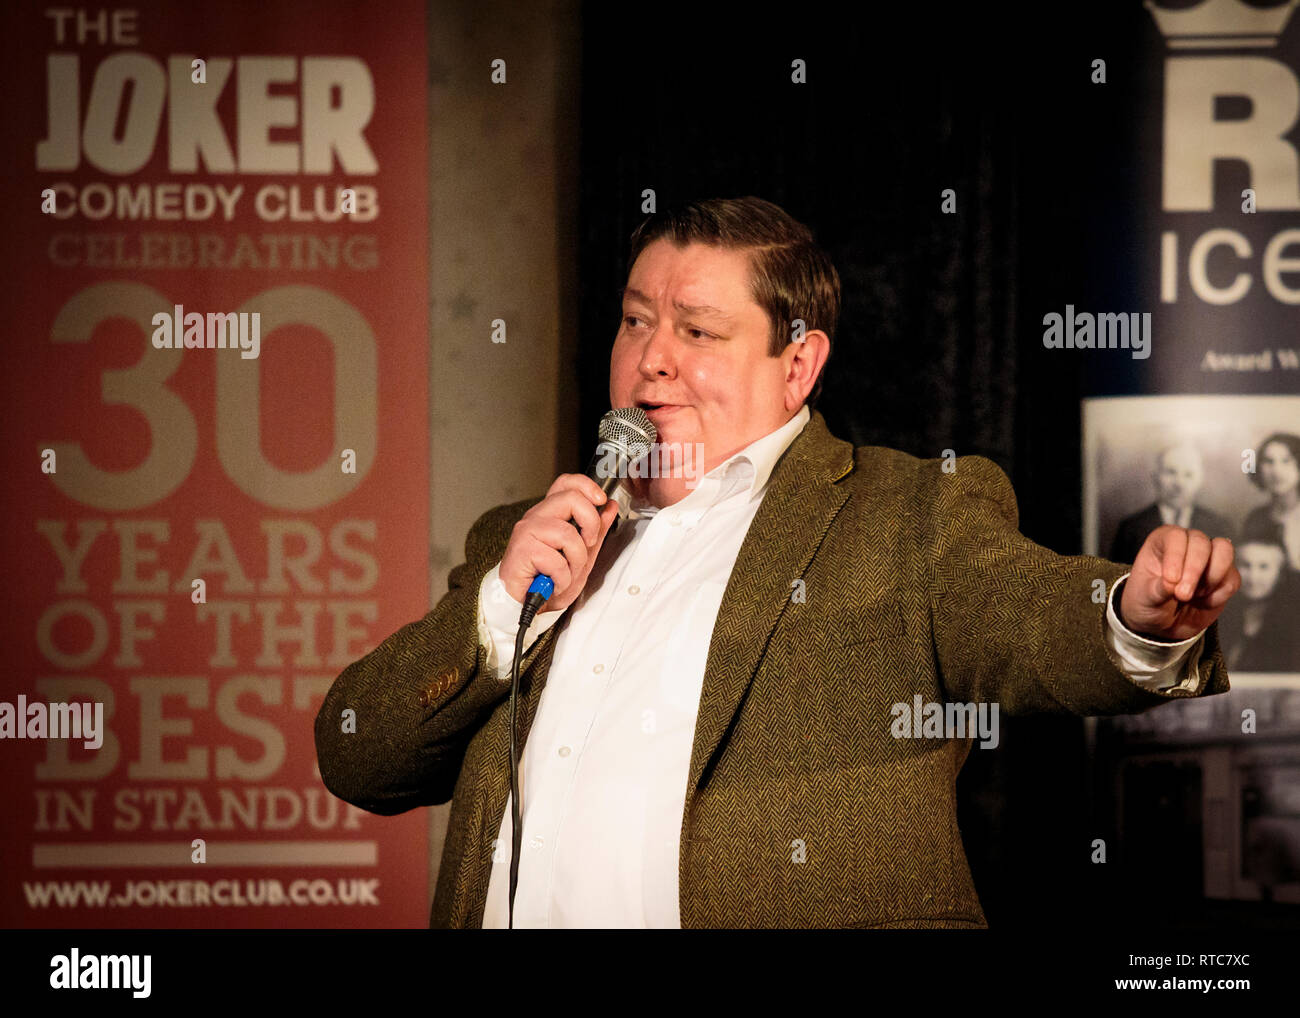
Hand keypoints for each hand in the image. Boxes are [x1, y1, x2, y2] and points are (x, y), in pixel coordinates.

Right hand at [498, 474, 620, 611]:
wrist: (522, 605)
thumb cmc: (546, 580)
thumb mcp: (581, 556)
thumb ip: (595, 531)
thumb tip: (609, 507)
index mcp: (551, 514)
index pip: (566, 483)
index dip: (587, 486)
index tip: (601, 501)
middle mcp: (537, 517)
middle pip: (572, 498)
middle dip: (591, 524)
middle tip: (587, 544)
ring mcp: (527, 531)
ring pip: (568, 534)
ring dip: (575, 562)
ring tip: (565, 573)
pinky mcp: (522, 550)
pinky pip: (556, 561)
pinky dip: (562, 578)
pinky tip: (553, 583)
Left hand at [1118, 525, 1239, 641]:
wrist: (1163, 624)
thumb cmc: (1148, 602)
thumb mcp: (1144, 598)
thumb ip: (1157, 590)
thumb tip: (1173, 584)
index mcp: (1162, 541)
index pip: (1175, 537)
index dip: (1176, 557)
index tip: (1171, 581)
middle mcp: (1188, 543)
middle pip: (1201, 542)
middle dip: (1194, 571)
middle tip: (1182, 595)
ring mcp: (1209, 557)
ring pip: (1224, 551)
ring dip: (1212, 578)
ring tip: (1194, 596)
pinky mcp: (1225, 576)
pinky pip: (1232, 579)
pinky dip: (1219, 595)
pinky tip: (1202, 603)